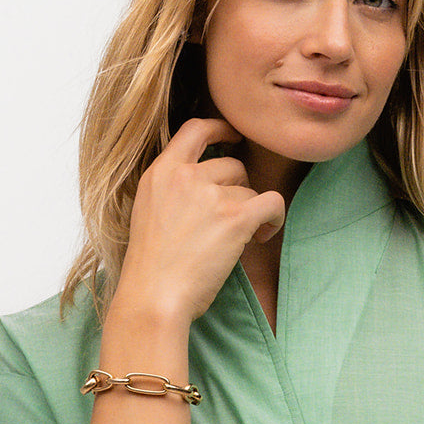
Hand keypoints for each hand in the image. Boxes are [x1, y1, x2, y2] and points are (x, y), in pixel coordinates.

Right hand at [116, 117, 285, 321]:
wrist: (154, 295)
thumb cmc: (151, 267)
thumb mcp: (148, 211)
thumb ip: (173, 190)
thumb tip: (209, 187)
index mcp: (160, 172)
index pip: (195, 129)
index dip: (220, 128)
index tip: (234, 135)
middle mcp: (185, 176)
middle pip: (232, 165)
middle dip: (237, 191)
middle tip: (229, 220)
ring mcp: (210, 195)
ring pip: (250, 189)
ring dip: (250, 212)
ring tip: (237, 239)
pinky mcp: (235, 217)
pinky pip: (272, 202)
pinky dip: (275, 217)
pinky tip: (264, 234)